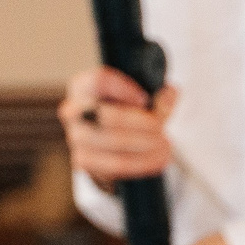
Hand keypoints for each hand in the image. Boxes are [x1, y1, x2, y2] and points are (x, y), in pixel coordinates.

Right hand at [60, 67, 178, 189]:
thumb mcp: (141, 102)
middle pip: (107, 115)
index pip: (99, 81)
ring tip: (166, 145)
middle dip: (141, 122)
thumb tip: (170, 93)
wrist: (110, 148)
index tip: (145, 99)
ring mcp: (76, 137)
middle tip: (161, 128)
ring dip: (145, 144)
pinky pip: (116, 163)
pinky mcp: (84, 161)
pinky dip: (143, 162)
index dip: (123, 88)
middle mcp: (73, 111)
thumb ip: (156, 98)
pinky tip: (159, 159)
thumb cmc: (123, 116)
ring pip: (113, 140)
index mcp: (83, 87)